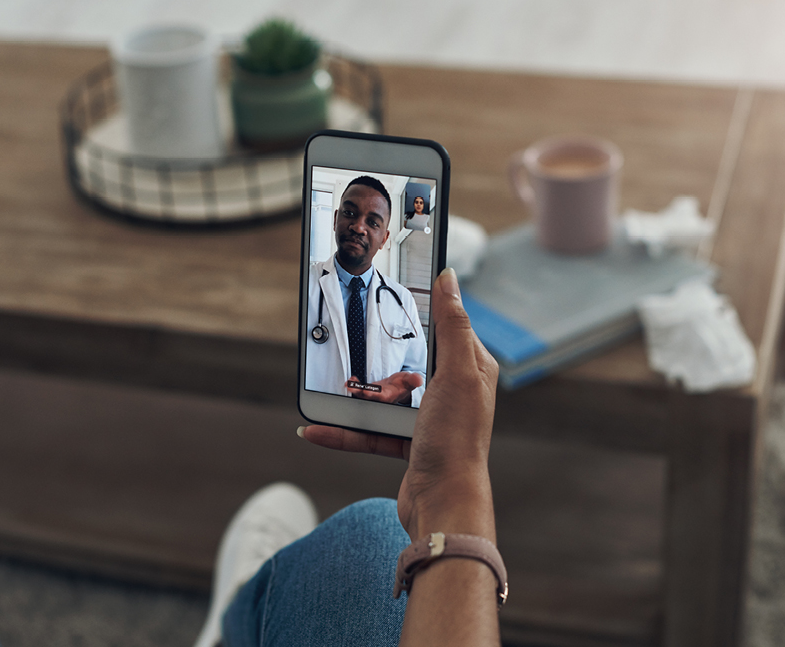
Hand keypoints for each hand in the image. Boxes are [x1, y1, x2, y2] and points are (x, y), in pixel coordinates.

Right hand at [300, 267, 499, 540]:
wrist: (443, 504)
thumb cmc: (456, 440)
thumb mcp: (456, 374)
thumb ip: (451, 326)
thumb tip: (449, 280)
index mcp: (469, 369)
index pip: (445, 327)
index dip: (422, 309)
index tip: (392, 291)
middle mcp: (451, 392)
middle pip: (407, 360)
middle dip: (378, 356)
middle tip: (351, 343)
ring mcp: (428, 419)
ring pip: (383, 396)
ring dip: (354, 396)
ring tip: (327, 388)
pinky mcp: (407, 444)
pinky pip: (369, 430)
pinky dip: (343, 430)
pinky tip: (315, 428)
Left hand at [346, 371, 422, 404]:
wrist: (398, 387)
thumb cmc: (404, 384)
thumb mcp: (410, 381)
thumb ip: (413, 380)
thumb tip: (418, 379)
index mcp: (389, 396)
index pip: (381, 397)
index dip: (374, 394)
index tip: (367, 391)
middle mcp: (379, 398)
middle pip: (368, 397)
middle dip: (360, 393)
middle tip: (352, 388)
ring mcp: (373, 395)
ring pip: (362, 394)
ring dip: (355, 389)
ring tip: (349, 384)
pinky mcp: (368, 391)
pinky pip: (360, 389)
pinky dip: (355, 385)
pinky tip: (351, 380)